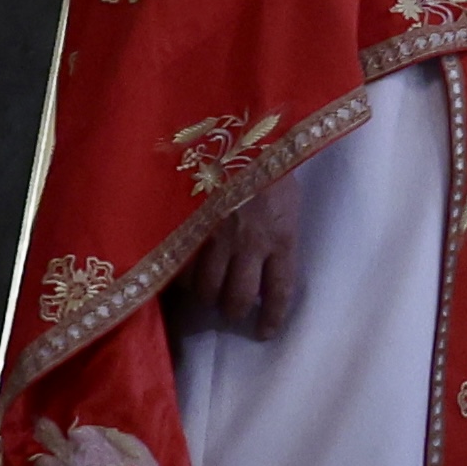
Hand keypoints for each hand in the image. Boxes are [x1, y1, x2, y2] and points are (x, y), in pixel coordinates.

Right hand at [175, 172, 303, 337]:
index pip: (280, 293)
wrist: (238, 133)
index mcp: (282, 238)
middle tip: (230, 309)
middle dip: (234, 311)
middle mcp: (251, 245)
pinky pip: (180, 269)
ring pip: (206, 291)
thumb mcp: (287, 197)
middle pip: (238, 300)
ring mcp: (216, 238)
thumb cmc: (270, 161)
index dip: (272, 318)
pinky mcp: (189, 229)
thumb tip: (272, 257)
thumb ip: (279, 229)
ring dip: (206, 298)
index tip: (264, 332)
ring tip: (205, 294)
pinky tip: (179, 276)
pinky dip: (180, 278)